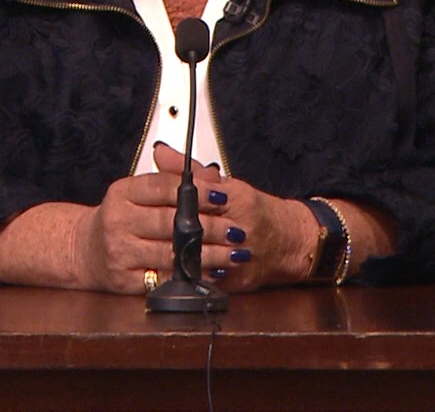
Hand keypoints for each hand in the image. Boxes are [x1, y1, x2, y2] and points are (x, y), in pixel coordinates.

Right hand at [72, 143, 226, 293]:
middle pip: (170, 222)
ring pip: (170, 253)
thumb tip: (208, 175)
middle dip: (209, 227)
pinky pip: (163, 278)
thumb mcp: (139, 192)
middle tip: (236, 230)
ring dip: (207, 254)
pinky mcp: (123, 279)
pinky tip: (211, 273)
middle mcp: (117, 220)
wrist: (84, 250)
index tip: (222, 196)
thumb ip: (173, 180)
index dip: (197, 192)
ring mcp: (119, 251)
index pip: (164, 188)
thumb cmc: (120, 218)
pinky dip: (190, 277)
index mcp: (122, 193)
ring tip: (231, 253)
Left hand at [152, 145, 316, 292]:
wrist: (287, 241)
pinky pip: (210, 280)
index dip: (175, 202)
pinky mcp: (241, 280)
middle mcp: (244, 227)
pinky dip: (191, 276)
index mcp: (239, 199)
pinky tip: (174, 272)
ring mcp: (243, 256)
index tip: (153, 204)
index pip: (201, 197)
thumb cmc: (254, 211)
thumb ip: (190, 172)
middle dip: (173, 230)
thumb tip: (162, 154)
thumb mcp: (225, 186)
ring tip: (156, 252)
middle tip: (146, 230)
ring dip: (180, 255)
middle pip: (200, 228)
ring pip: (204, 256)